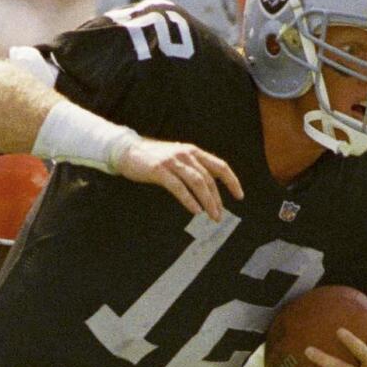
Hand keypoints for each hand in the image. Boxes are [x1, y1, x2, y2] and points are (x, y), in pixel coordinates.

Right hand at [117, 137, 243, 219]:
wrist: (128, 151)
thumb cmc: (153, 158)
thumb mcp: (177, 158)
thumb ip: (191, 168)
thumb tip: (207, 188)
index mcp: (193, 151)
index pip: (219, 166)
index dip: (232, 181)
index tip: (239, 195)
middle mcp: (186, 154)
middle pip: (209, 178)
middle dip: (217, 199)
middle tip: (220, 215)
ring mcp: (173, 162)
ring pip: (198, 182)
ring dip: (207, 201)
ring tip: (212, 215)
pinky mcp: (160, 171)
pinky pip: (179, 187)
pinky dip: (189, 200)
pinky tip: (195, 210)